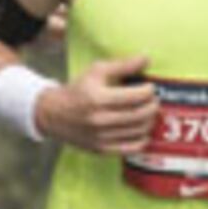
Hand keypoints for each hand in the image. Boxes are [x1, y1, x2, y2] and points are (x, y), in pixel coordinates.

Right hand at [38, 54, 157, 154]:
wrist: (53, 114)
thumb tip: (147, 59)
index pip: (135, 96)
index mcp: (98, 98)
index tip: (150, 87)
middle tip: (153, 100)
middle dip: (152, 106)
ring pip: (138, 132)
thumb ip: (122, 65)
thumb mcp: (96, 71)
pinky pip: (131, 148)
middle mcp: (100, 120)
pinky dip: (142, 140)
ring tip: (148, 113)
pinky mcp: (101, 150)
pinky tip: (142, 130)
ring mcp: (101, 137)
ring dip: (150, 121)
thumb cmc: (77, 89)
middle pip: (140, 115)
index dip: (149, 91)